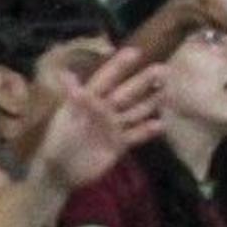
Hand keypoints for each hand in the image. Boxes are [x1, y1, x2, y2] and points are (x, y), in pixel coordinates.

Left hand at [24, 46, 167, 191]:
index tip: (134, 52)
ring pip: (136, 111)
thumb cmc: (57, 144)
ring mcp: (113, 126)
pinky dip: (148, 130)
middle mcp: (105, 110)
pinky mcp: (119, 144)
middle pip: (127, 92)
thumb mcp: (64, 120)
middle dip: (144, 80)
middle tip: (163, 69)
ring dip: (151, 102)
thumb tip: (67, 74)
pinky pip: (136, 134)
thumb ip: (73, 99)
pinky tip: (161, 125)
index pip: (105, 79)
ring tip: (169, 93)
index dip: (118, 66)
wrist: (59, 174)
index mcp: (88, 101)